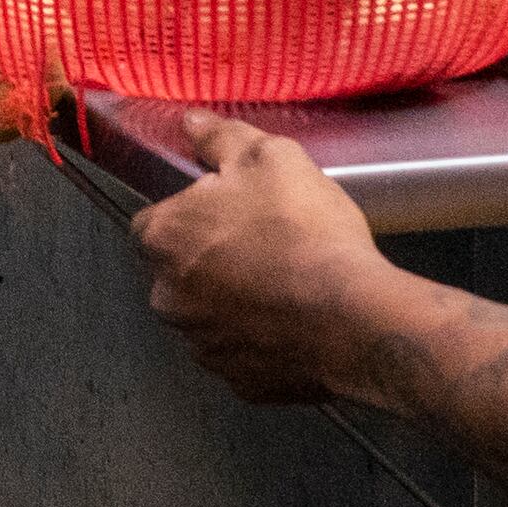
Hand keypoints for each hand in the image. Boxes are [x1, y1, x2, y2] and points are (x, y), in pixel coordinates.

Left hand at [131, 112, 392, 405]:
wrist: (355, 317)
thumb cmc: (306, 233)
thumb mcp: (270, 157)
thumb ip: (220, 138)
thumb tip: (191, 123)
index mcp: (164, 240)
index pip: (152, 223)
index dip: (190, 213)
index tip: (227, 210)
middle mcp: (169, 299)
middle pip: (178, 272)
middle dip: (211, 260)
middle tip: (264, 244)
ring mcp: (202, 346)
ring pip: (209, 316)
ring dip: (235, 302)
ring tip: (287, 284)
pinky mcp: (239, 383)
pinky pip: (243, 354)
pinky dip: (262, 341)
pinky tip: (297, 322)